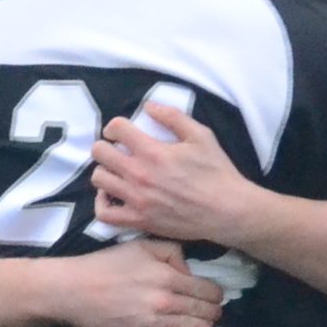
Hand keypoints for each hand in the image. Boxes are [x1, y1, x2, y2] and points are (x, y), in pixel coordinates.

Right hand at [50, 239, 224, 326]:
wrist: (72, 290)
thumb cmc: (105, 265)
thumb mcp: (140, 245)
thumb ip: (171, 251)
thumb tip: (189, 270)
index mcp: (165, 276)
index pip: (206, 289)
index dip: (215, 292)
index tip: (215, 293)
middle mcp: (164, 300)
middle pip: (204, 308)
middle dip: (213, 308)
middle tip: (214, 308)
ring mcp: (154, 321)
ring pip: (195, 325)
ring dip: (206, 321)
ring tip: (208, 319)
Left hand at [90, 102, 262, 245]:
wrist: (228, 211)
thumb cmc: (217, 172)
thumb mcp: (201, 136)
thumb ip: (173, 117)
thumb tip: (148, 106)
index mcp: (153, 152)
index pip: (116, 129)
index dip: (116, 127)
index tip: (122, 132)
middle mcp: (139, 175)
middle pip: (100, 153)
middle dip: (106, 146)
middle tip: (116, 150)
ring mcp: (136, 199)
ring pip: (98, 180)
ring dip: (105, 171)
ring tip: (116, 172)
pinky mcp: (138, 220)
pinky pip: (104, 213)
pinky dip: (102, 203)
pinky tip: (112, 196)